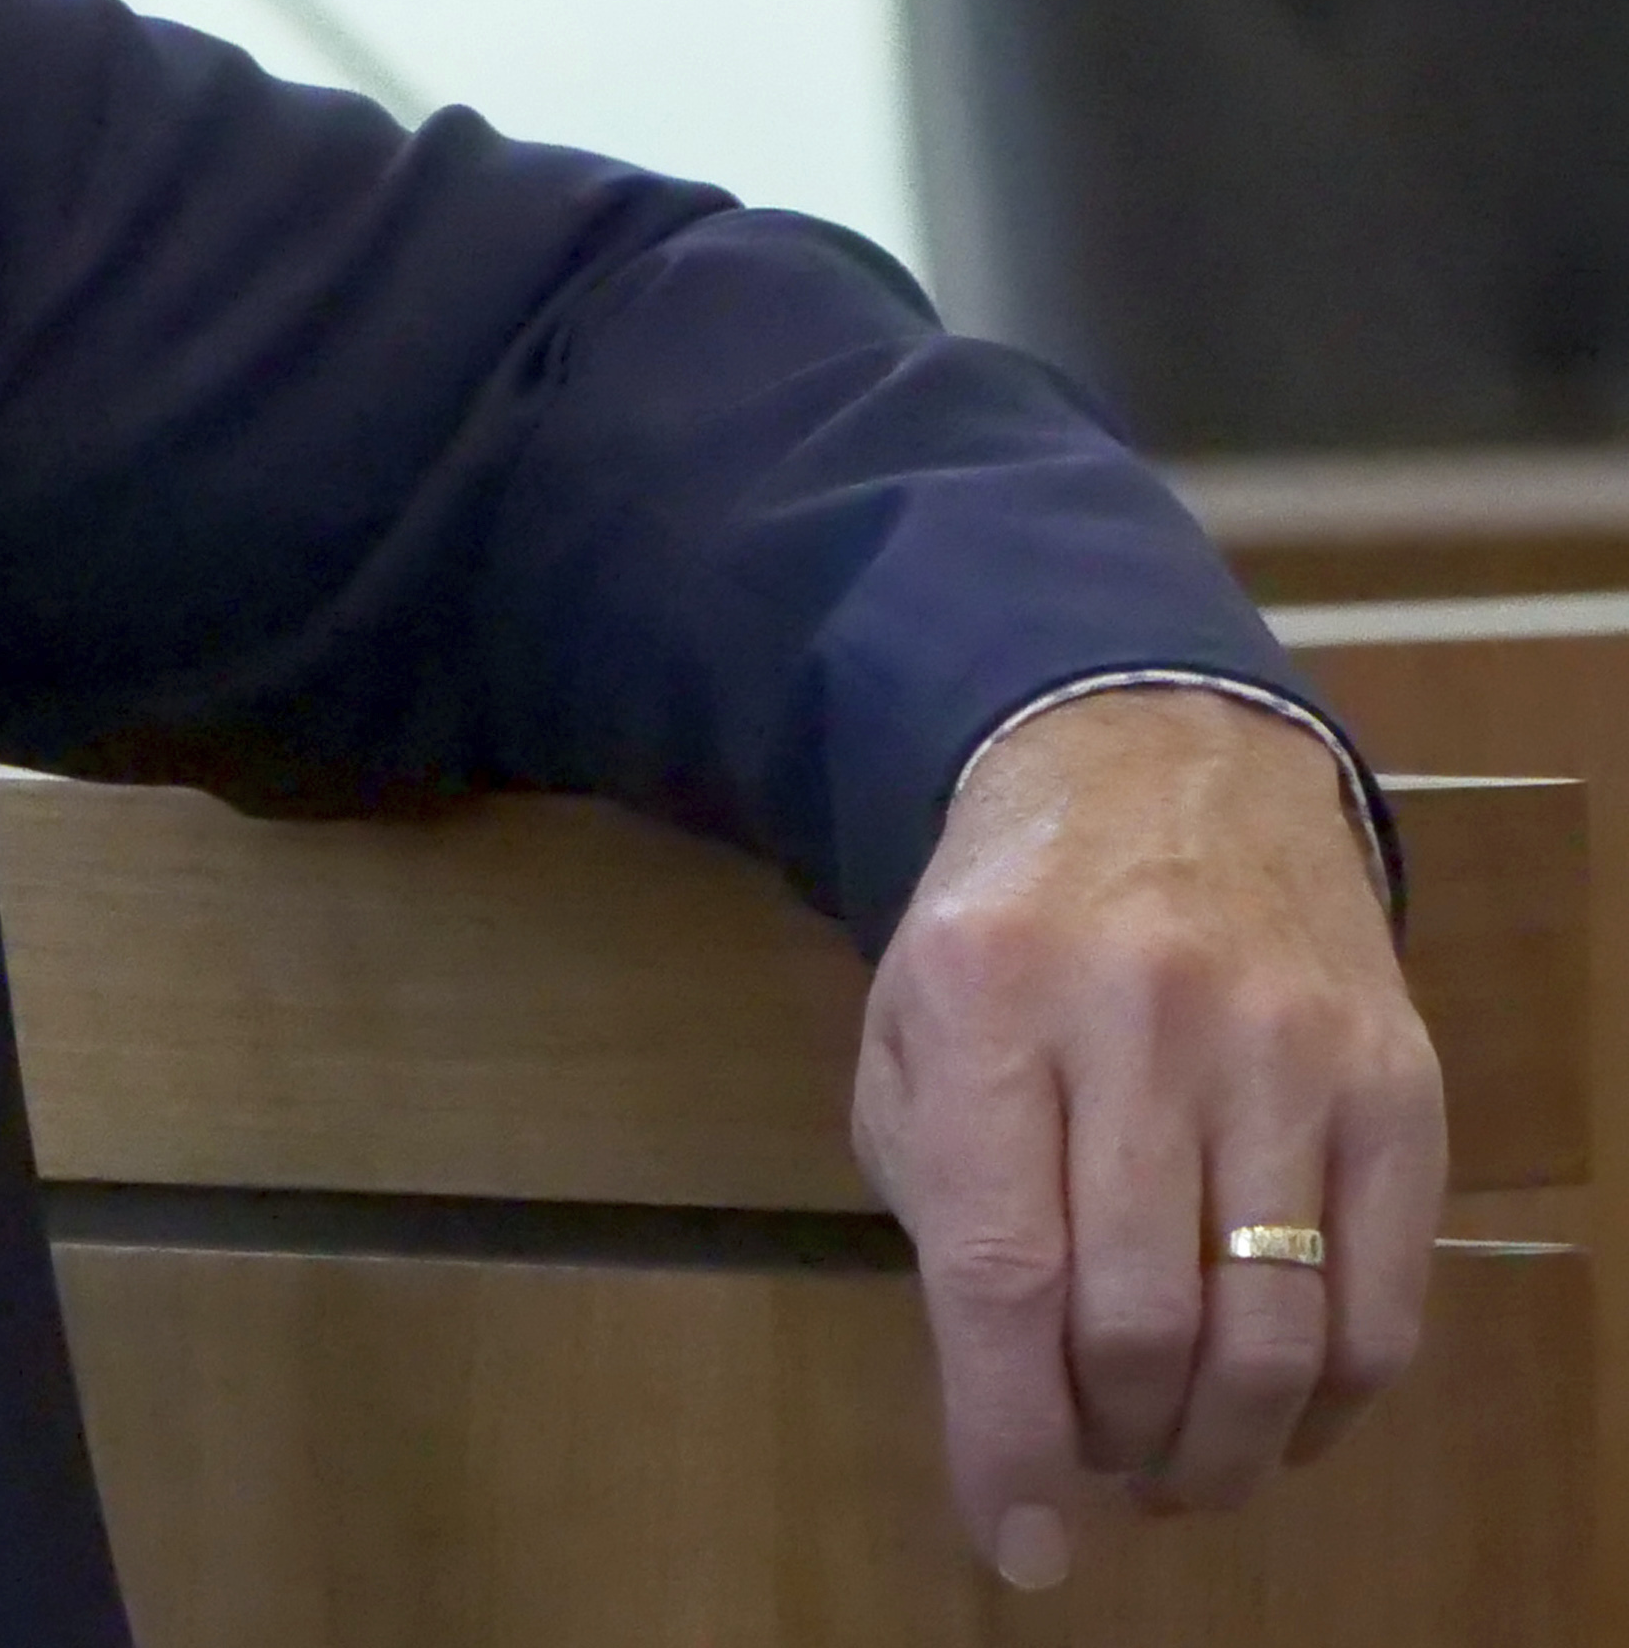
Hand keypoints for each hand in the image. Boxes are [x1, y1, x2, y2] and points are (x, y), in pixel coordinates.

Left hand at [851, 685, 1440, 1590]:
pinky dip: (1332, 1403)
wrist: (1163, 771)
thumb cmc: (1008, 937)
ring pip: (1275, 1331)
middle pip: (1141, 1320)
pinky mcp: (1399, 1084)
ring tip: (1176, 1466)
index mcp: (985, 1003)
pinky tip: (1279, 1419)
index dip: (1006, 1435)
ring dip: (1222, 1447)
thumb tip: (1004, 1404)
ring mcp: (1289, 1050)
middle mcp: (1143, 1021)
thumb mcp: (912, 1036)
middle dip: (1110, 1442)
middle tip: (1093, 1468)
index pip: (1000, 1273)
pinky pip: (1384, 1301)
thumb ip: (942, 1207)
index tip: (1016, 1542)